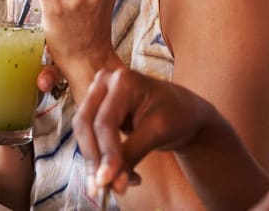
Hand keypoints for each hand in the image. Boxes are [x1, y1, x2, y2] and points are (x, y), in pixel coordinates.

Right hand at [73, 68, 211, 195]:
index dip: (105, 152)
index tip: (107, 181)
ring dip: (96, 163)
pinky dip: (102, 159)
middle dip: (94, 159)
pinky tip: (122, 175)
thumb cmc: (177, 114)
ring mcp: (99, 94)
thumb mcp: (158, 132)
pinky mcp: (97, 111)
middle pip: (86, 124)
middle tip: (102, 189)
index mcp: (123, 79)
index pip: (105, 120)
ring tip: (118, 185)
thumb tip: (113, 184)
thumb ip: (132, 155)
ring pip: (84, 134)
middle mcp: (105, 82)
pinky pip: (90, 138)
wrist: (184, 113)